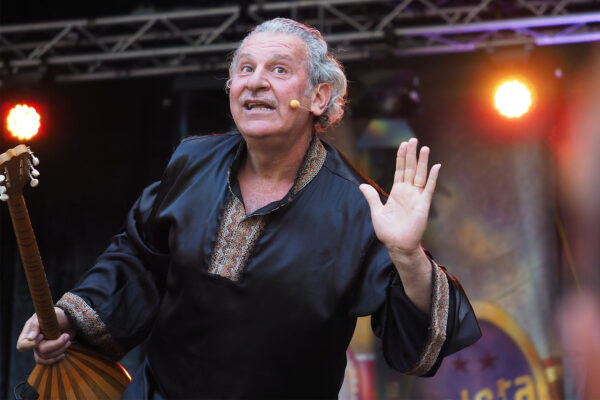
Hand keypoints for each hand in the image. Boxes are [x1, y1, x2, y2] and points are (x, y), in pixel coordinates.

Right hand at [16, 307, 73, 364]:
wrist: (68, 319)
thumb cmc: (56, 315)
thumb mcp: (46, 315)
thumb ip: (36, 324)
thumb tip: (31, 338)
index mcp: (28, 332)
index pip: (22, 345)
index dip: (33, 344)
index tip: (43, 335)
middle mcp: (32, 342)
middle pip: (40, 352)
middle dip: (56, 344)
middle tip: (66, 336)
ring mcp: (40, 349)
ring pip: (46, 358)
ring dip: (61, 350)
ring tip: (68, 340)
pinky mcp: (48, 353)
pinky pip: (48, 361)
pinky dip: (57, 358)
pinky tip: (63, 353)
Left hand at [359, 138, 439, 259]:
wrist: (397, 245)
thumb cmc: (387, 232)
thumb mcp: (376, 212)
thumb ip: (372, 197)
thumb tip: (362, 185)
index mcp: (397, 192)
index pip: (400, 170)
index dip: (401, 157)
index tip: (402, 144)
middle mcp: (407, 192)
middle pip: (410, 168)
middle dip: (411, 154)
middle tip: (413, 139)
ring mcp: (416, 197)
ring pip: (420, 175)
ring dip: (422, 162)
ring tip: (424, 147)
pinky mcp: (423, 204)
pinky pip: (429, 188)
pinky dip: (433, 177)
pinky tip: (436, 166)